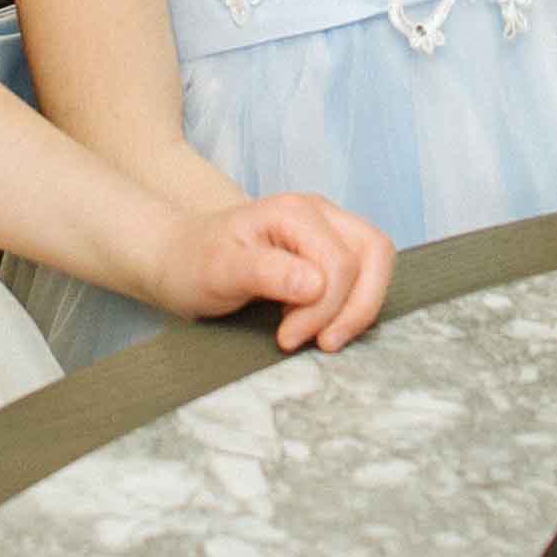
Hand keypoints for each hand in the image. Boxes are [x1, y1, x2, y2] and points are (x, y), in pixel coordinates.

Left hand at [156, 190, 394, 351]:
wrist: (179, 258)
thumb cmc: (195, 262)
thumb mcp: (219, 271)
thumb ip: (268, 274)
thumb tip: (318, 284)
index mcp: (294, 212)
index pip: (340, 263)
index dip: (323, 309)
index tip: (286, 339)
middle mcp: (318, 212)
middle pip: (374, 253)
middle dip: (355, 307)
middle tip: (321, 344)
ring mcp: (327, 227)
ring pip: (377, 260)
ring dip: (359, 305)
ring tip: (322, 336)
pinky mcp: (329, 248)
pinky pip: (365, 272)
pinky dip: (353, 302)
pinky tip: (319, 322)